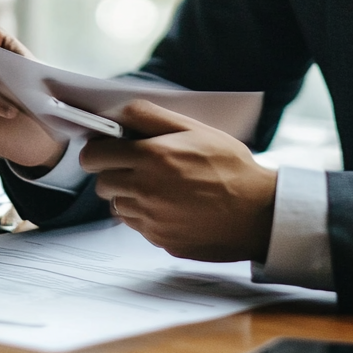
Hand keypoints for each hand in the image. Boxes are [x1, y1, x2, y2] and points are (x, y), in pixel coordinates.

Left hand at [80, 100, 277, 262]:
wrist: (258, 213)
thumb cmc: (230, 166)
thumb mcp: (195, 129)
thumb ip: (153, 117)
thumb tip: (121, 112)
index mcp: (152, 157)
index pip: (94, 156)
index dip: (97, 150)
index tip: (106, 149)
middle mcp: (146, 190)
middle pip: (101, 182)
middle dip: (112, 172)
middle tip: (135, 166)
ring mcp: (152, 220)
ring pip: (117, 205)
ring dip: (129, 195)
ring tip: (158, 187)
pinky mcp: (161, 240)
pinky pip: (137, 226)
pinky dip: (146, 216)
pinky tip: (170, 206)